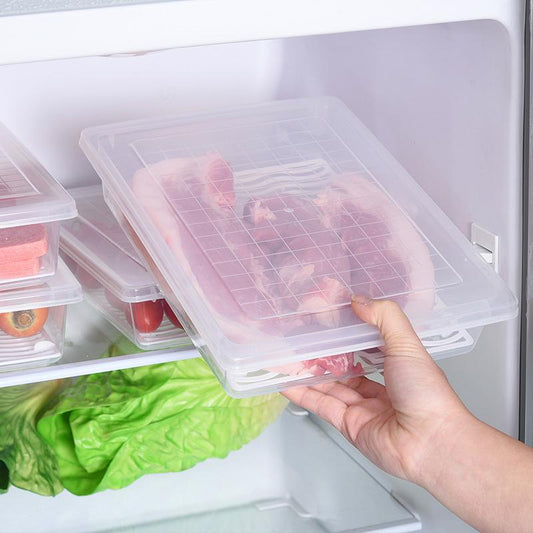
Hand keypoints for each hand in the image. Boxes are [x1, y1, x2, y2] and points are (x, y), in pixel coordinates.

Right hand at [283, 295, 471, 483]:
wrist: (431, 442)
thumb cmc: (427, 394)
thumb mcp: (407, 344)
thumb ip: (384, 317)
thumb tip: (359, 299)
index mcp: (397, 368)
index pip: (367, 347)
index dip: (348, 335)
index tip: (328, 320)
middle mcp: (380, 389)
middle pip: (344, 368)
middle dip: (323, 355)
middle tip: (301, 339)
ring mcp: (363, 409)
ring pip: (330, 386)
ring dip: (308, 372)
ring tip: (287, 357)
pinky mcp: (349, 426)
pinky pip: (322, 405)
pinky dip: (303, 393)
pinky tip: (287, 382)